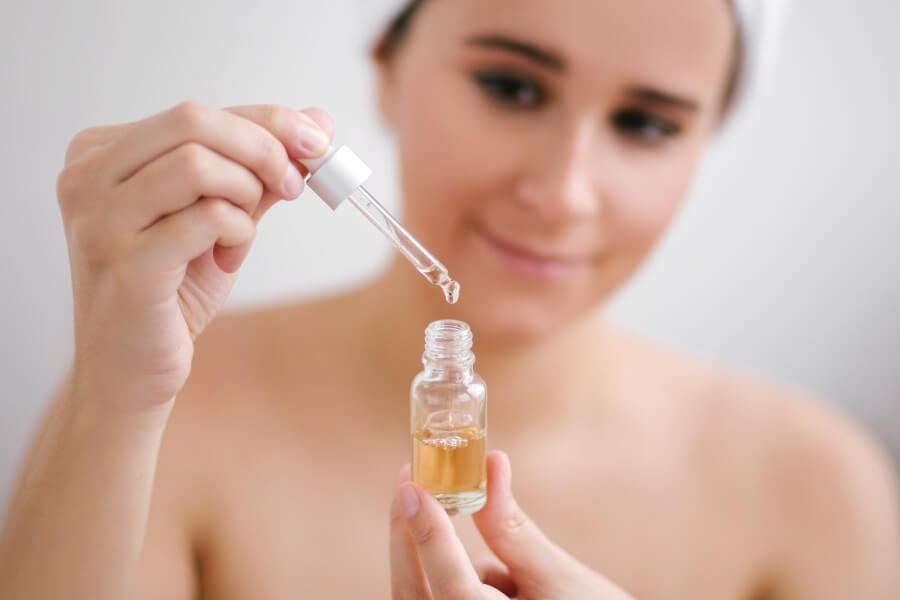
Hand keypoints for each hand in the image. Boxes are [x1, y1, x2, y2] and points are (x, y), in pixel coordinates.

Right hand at [56, 101, 332, 410]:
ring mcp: (99, 221)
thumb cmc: (170, 291)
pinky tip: (228, 258)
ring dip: (246, 194)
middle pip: (193, 122)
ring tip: (243, 230)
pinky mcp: (124, 265)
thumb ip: (258, 170)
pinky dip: (238, 232)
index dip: (267, 122)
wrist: (132, 367)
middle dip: (263, 149)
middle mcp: (87, 178)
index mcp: (101, 154)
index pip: (194, 114)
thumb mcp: (217, 217)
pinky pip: (205, 219)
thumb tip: (317, 122)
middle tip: (293, 184)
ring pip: (198, 165)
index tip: (316, 141)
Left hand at [390, 450, 633, 598]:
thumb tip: (492, 464)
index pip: (453, 587)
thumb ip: (513, 528)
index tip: (412, 488)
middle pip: (415, 593)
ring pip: (425, 596)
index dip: (430, 535)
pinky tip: (504, 588)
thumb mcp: (558, 577)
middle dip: (409, 537)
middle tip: (409, 485)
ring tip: (508, 573)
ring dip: (442, 564)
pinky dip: (452, 580)